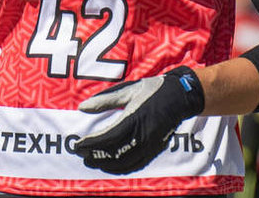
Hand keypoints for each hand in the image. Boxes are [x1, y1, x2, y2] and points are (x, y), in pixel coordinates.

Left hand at [73, 66, 203, 173]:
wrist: (180, 97)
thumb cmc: (152, 90)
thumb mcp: (127, 90)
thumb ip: (104, 100)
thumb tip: (82, 107)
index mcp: (134, 118)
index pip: (108, 137)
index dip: (91, 143)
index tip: (77, 144)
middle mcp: (142, 135)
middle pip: (114, 152)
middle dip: (94, 155)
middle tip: (80, 153)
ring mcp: (150, 145)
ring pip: (124, 162)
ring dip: (105, 163)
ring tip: (91, 160)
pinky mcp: (155, 150)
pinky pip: (136, 164)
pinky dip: (120, 168)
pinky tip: (110, 165)